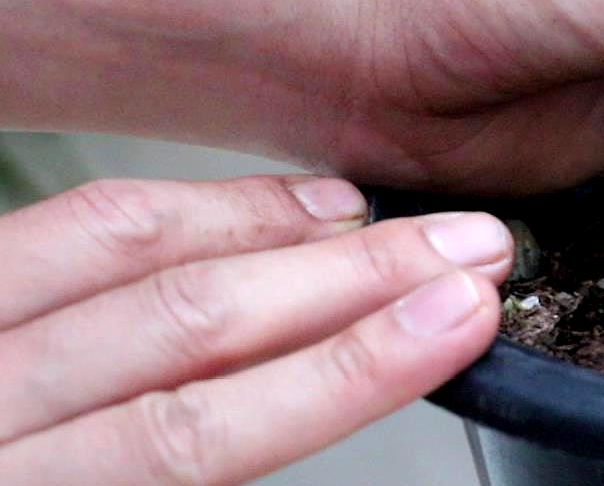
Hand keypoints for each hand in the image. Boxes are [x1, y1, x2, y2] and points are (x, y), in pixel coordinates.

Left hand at [0, 175, 506, 483]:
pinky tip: (277, 213)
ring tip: (396, 227)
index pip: (191, 433)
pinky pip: (68, 225)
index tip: (455, 324)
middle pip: (181, 321)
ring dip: (287, 231)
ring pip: (127, 247)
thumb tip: (327, 401)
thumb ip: (174, 476)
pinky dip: (193, 208)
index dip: (345, 371)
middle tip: (471, 252)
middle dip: (355, 280)